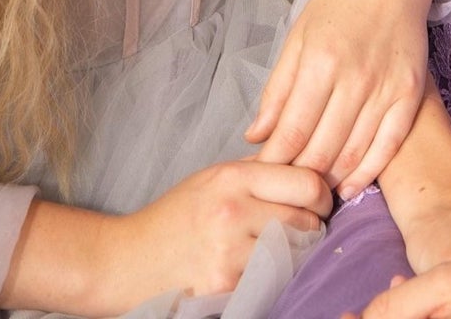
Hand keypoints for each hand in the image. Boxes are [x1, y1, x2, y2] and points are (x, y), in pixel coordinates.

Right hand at [101, 158, 331, 310]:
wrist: (130, 261)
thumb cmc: (174, 217)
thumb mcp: (211, 178)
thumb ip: (256, 171)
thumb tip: (303, 165)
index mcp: (232, 177)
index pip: (305, 181)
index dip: (321, 193)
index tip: (320, 201)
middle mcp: (233, 211)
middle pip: (306, 219)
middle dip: (313, 225)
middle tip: (306, 227)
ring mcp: (230, 252)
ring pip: (295, 253)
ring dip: (296, 253)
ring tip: (281, 247)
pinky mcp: (226, 286)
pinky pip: (272, 279)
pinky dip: (274, 275)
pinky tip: (258, 269)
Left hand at [247, 0, 435, 195]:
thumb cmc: (338, 3)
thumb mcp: (298, 36)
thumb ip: (278, 89)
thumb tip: (256, 136)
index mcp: (320, 61)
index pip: (292, 131)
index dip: (274, 162)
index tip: (261, 178)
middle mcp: (354, 78)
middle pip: (322, 150)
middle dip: (299, 177)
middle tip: (284, 192)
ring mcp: (385, 88)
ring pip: (353, 154)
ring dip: (330, 181)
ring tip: (312, 194)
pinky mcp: (409, 95)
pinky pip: (388, 147)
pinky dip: (367, 173)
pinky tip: (350, 187)